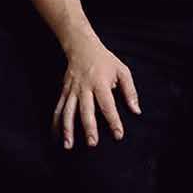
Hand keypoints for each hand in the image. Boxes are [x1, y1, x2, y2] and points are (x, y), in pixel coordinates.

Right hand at [54, 34, 140, 148]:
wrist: (82, 47)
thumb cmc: (105, 61)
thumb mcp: (122, 71)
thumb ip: (130, 91)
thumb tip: (136, 111)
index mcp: (100, 82)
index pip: (108, 104)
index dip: (113, 120)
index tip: (118, 135)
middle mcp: (84, 87)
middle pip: (86, 109)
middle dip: (88, 127)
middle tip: (92, 144)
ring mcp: (72, 90)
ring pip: (68, 111)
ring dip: (67, 129)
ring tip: (69, 145)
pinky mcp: (64, 91)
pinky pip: (58, 108)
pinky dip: (55, 123)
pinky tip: (56, 137)